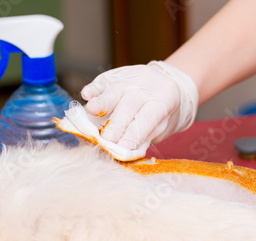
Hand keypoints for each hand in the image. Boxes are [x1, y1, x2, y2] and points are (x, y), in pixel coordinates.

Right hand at [81, 61, 198, 154]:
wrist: (168, 83)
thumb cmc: (163, 113)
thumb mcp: (162, 127)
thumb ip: (144, 137)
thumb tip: (123, 151)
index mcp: (163, 102)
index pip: (146, 120)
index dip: (133, 135)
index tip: (121, 148)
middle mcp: (146, 88)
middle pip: (128, 106)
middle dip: (115, 125)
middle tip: (105, 140)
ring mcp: (131, 78)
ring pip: (114, 91)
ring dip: (101, 102)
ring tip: (91, 111)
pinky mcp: (117, 74)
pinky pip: (104, 80)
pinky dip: (94, 88)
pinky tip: (87, 94)